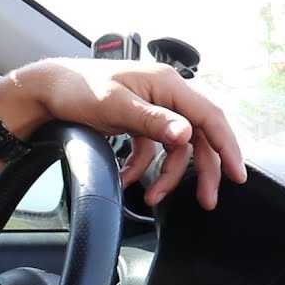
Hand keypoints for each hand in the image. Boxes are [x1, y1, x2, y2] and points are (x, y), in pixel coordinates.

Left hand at [0, 58, 246, 209]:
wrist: (48, 89)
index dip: (227, 146)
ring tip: (152, 198)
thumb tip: (186, 133)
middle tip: (207, 200)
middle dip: (202, 170)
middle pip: (198, 136)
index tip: (236, 175)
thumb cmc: (78, 89)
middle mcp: (166, 95)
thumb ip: (152, 121)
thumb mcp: (115, 106)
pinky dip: (143, 168)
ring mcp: (152, 109)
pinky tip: (129, 180)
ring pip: (175, 147)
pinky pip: (152, 149)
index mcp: (168, 85)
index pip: (210, 117)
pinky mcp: (138, 121)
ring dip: (167, 174)